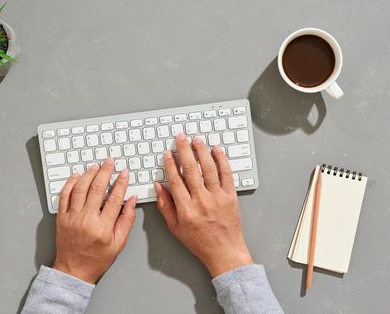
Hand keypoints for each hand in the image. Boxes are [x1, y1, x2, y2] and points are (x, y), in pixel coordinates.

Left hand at [52, 159, 136, 283]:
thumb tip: (132, 200)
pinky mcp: (61, 218)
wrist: (73, 270)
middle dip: (105, 172)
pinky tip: (77, 176)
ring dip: (88, 174)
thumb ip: (127, 220)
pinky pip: (64, 196)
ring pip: (80, 189)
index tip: (124, 173)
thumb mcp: (119, 243)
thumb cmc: (97, 259)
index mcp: (103, 228)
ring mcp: (72, 218)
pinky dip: (70, 183)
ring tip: (95, 166)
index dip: (121, 183)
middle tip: (110, 162)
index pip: (114, 198)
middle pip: (96, 189)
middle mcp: (86, 220)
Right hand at [155, 133, 252, 276]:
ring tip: (196, 139)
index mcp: (186, 208)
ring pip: (208, 168)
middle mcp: (202, 200)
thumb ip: (165, 206)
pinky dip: (221, 160)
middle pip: (190, 169)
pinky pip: (226, 174)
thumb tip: (158, 187)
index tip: (168, 153)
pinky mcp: (230, 196)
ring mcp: (217, 197)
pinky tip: (217, 150)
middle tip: (180, 137)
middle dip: (184, 150)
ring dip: (201, 151)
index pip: (175, 180)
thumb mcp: (175, 228)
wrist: (224, 251)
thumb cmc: (200, 241)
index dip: (170, 164)